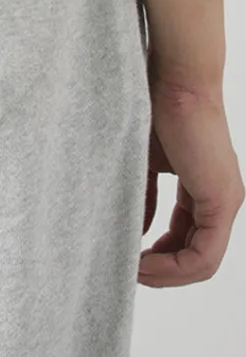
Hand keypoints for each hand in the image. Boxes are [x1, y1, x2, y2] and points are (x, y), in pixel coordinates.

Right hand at [138, 71, 243, 286]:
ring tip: (134, 272)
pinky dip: (174, 267)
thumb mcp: (143, 163)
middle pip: (198, 257)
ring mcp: (226, 200)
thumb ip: (143, 197)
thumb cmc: (154, 108)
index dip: (160, 257)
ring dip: (167, 275)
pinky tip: (145, 263)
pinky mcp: (222, 200)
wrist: (174, 81)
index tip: (130, 258)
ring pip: (203, 262)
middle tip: (130, 273)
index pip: (188, 238)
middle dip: (163, 273)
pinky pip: (203, 254)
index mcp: (205, 187)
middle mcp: (222, 198)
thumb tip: (135, 229)